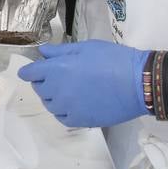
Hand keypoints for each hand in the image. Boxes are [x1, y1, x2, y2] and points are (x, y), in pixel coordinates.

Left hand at [17, 40, 149, 126]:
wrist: (138, 83)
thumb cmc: (113, 59)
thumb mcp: (86, 47)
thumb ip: (60, 51)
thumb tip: (42, 52)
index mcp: (57, 69)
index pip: (30, 73)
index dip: (30, 70)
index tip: (34, 70)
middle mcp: (57, 90)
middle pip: (39, 89)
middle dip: (43, 82)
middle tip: (59, 76)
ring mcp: (67, 108)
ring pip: (49, 104)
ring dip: (53, 97)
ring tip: (69, 89)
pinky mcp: (79, 121)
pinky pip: (62, 117)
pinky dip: (63, 111)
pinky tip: (74, 104)